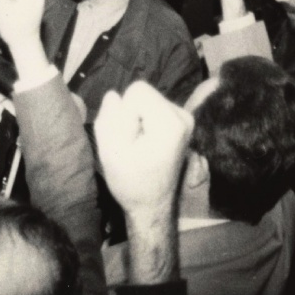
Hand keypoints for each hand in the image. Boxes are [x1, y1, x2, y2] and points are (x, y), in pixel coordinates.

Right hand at [94, 82, 192, 220]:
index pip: (137, 90)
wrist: (152, 205)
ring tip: (137, 145)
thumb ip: (108, 118)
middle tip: (131, 143)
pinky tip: (145, 143)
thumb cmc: (130, 182)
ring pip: (146, 99)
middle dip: (130, 113)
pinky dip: (143, 121)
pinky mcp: (181, 122)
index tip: (128, 137)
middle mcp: (184, 116)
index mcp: (171, 123)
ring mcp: (185, 119)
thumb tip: (113, 95)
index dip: (124, 112)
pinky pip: (151, 106)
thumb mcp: (110, 152)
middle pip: (143, 92)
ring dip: (135, 118)